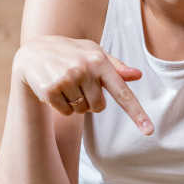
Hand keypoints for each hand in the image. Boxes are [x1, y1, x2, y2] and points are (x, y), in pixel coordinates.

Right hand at [13, 35, 153, 134]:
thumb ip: (116, 67)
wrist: (34, 52)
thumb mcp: (93, 53)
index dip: (137, 113)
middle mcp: (84, 69)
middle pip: (99, 107)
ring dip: (76, 103)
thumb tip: (137, 75)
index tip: (149, 131)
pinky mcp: (51, 89)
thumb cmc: (71, 53)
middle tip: (78, 84)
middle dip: (90, 101)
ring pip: (82, 111)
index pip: (122, 92)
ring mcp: (66, 79)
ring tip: (66, 84)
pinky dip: (62, 106)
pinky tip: (55, 89)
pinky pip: (66, 113)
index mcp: (99, 61)